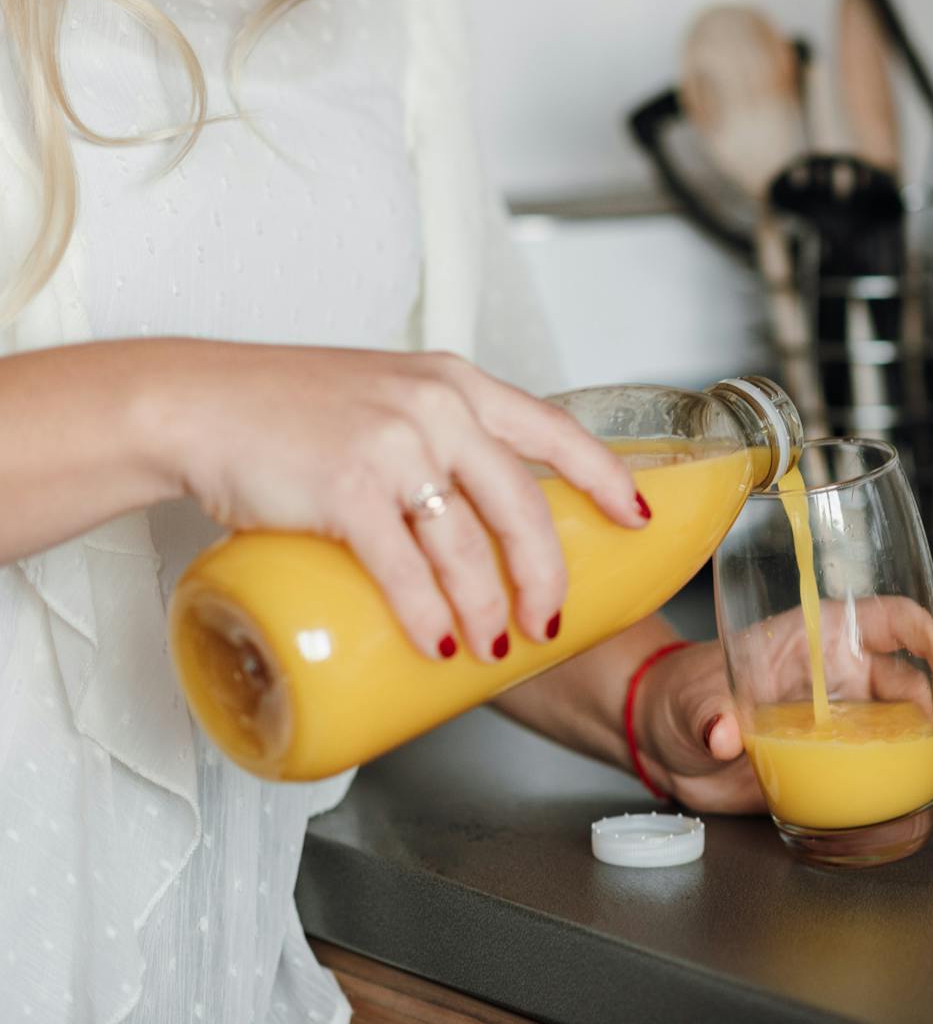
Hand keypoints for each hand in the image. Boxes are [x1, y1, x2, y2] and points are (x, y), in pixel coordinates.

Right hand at [152, 341, 643, 660]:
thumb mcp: (390, 398)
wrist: (197, 402)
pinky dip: (426, 616)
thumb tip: (486, 518)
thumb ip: (440, 436)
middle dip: (545, 575)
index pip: (557, 431)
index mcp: (457, 385)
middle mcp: (437, 409)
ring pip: (468, 547)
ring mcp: (393, 448)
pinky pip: (404, 569)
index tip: (636, 519)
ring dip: (487, 610)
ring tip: (490, 647)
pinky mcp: (345, 490)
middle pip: (523, 505)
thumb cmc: (290, 409)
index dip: (606, 479)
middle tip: (547, 621)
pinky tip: (437, 645)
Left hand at [634, 614, 932, 822]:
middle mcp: (844, 678)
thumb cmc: (683, 696)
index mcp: (817, 639)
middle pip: (917, 688)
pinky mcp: (842, 769)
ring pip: (916, 737)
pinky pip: (896, 777)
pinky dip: (928, 791)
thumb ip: (712, 715)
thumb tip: (723, 734)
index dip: (930, 632)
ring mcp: (848, 727)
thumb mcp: (693, 700)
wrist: (666, 744)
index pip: (887, 620)